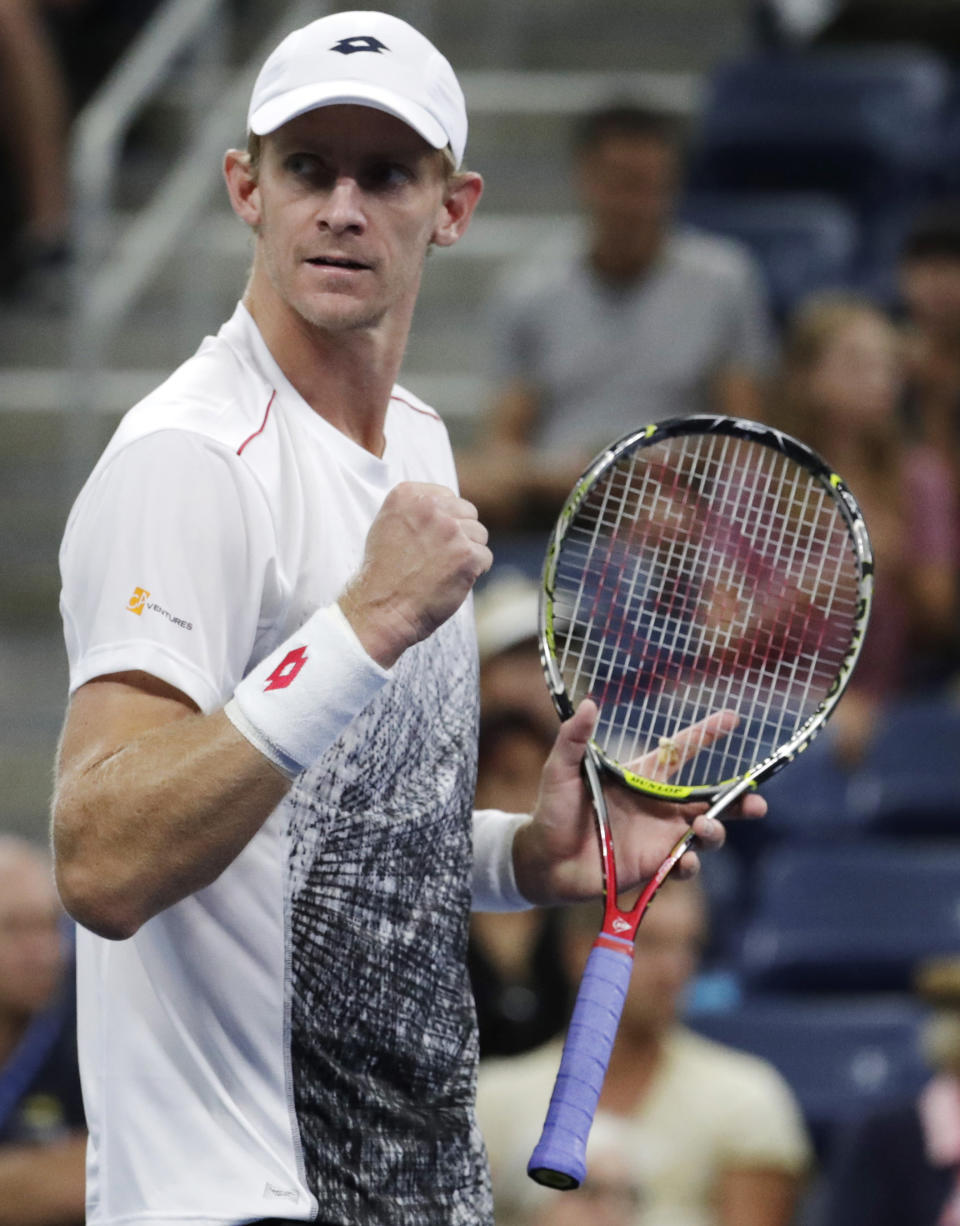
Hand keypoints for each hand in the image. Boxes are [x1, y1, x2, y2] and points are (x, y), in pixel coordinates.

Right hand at [340, 482, 491, 667]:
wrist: (381, 609)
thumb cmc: (383, 574)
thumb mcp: (387, 526)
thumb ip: (415, 510)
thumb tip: (448, 506)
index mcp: (407, 494)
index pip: (447, 497)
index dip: (445, 521)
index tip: (430, 542)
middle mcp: (430, 507)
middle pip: (467, 513)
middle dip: (460, 535)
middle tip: (439, 560)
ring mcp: (450, 530)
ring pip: (480, 534)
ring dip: (468, 554)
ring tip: (443, 572)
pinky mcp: (467, 554)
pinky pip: (485, 557)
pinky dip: (474, 573)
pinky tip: (453, 582)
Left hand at [513, 699, 765, 905]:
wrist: (543, 860)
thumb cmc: (552, 810)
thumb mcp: (560, 770)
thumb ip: (573, 740)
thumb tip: (587, 704)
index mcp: (642, 777)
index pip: (681, 751)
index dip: (707, 735)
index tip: (733, 718)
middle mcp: (658, 806)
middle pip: (710, 799)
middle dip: (739, 800)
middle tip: (757, 802)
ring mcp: (659, 837)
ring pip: (705, 833)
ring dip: (716, 832)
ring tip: (705, 828)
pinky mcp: (653, 866)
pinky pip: (683, 865)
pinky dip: (689, 863)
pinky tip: (682, 860)